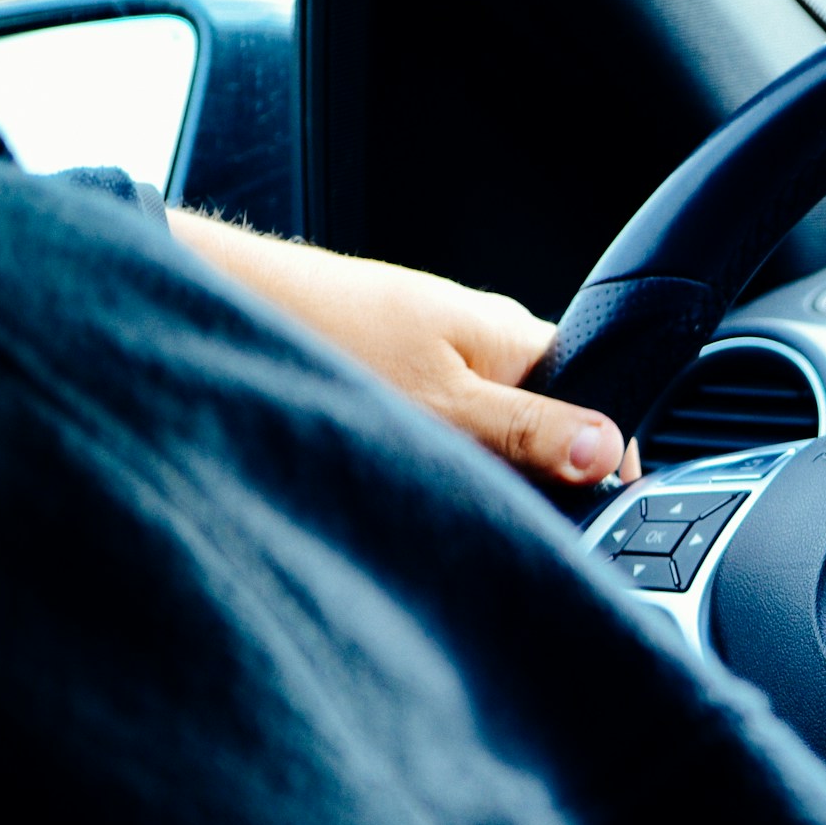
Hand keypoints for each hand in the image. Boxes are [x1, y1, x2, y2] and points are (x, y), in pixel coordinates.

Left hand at [168, 211, 637, 486]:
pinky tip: (395, 474)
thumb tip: (606, 453)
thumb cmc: (324, 338)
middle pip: (545, 427)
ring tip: (432, 495)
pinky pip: (441, 425)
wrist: (219, 301)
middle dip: (532, 480)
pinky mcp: (394, 369)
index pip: (597, 409)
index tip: (588, 523)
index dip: (600, 471)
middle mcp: (486, 341)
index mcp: (518, 339)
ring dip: (474, 470)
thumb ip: (530, 433)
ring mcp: (439, 353)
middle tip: (494, 519)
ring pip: (489, 431)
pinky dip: (430, 456)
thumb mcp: (442, 407)